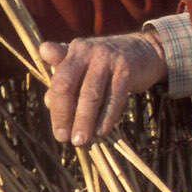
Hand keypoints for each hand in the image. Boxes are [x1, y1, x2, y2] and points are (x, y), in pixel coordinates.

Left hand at [40, 32, 167, 146]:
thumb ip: (62, 81)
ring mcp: (107, 58)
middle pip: (68, 86)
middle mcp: (87, 50)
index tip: (59, 133)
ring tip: (82, 141)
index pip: (58, 82)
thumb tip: (47, 102)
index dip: (56, 109)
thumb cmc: (107, 65)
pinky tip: (102, 132)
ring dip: (85, 121)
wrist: (145, 50)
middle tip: (65, 139)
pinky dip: (107, 117)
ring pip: (91, 95)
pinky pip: (114, 97)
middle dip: (65, 115)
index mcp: (72, 50)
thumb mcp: (83, 67)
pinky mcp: (126, 69)